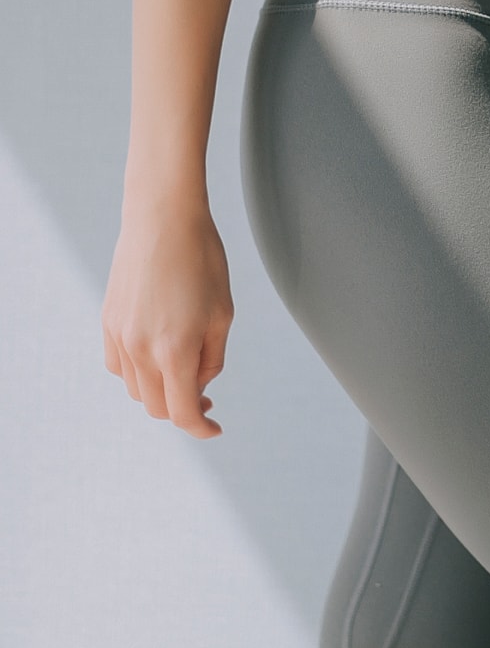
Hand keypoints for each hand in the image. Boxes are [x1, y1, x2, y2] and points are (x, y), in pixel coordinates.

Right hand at [102, 196, 233, 438]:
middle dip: (183, 408)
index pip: (182, 412)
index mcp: (175, 350)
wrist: (163, 219)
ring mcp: (119, 336)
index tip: (214, 428)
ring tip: (184, 371)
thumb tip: (199, 383)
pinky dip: (138, 373)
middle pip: (157, 406)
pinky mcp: (108, 322)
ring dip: (160, 391)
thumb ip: (212, 358)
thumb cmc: (202, 259)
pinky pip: (119, 366)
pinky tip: (157, 356)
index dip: (200, 427)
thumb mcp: (223, 312)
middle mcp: (141, 349)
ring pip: (136, 389)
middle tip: (205, 396)